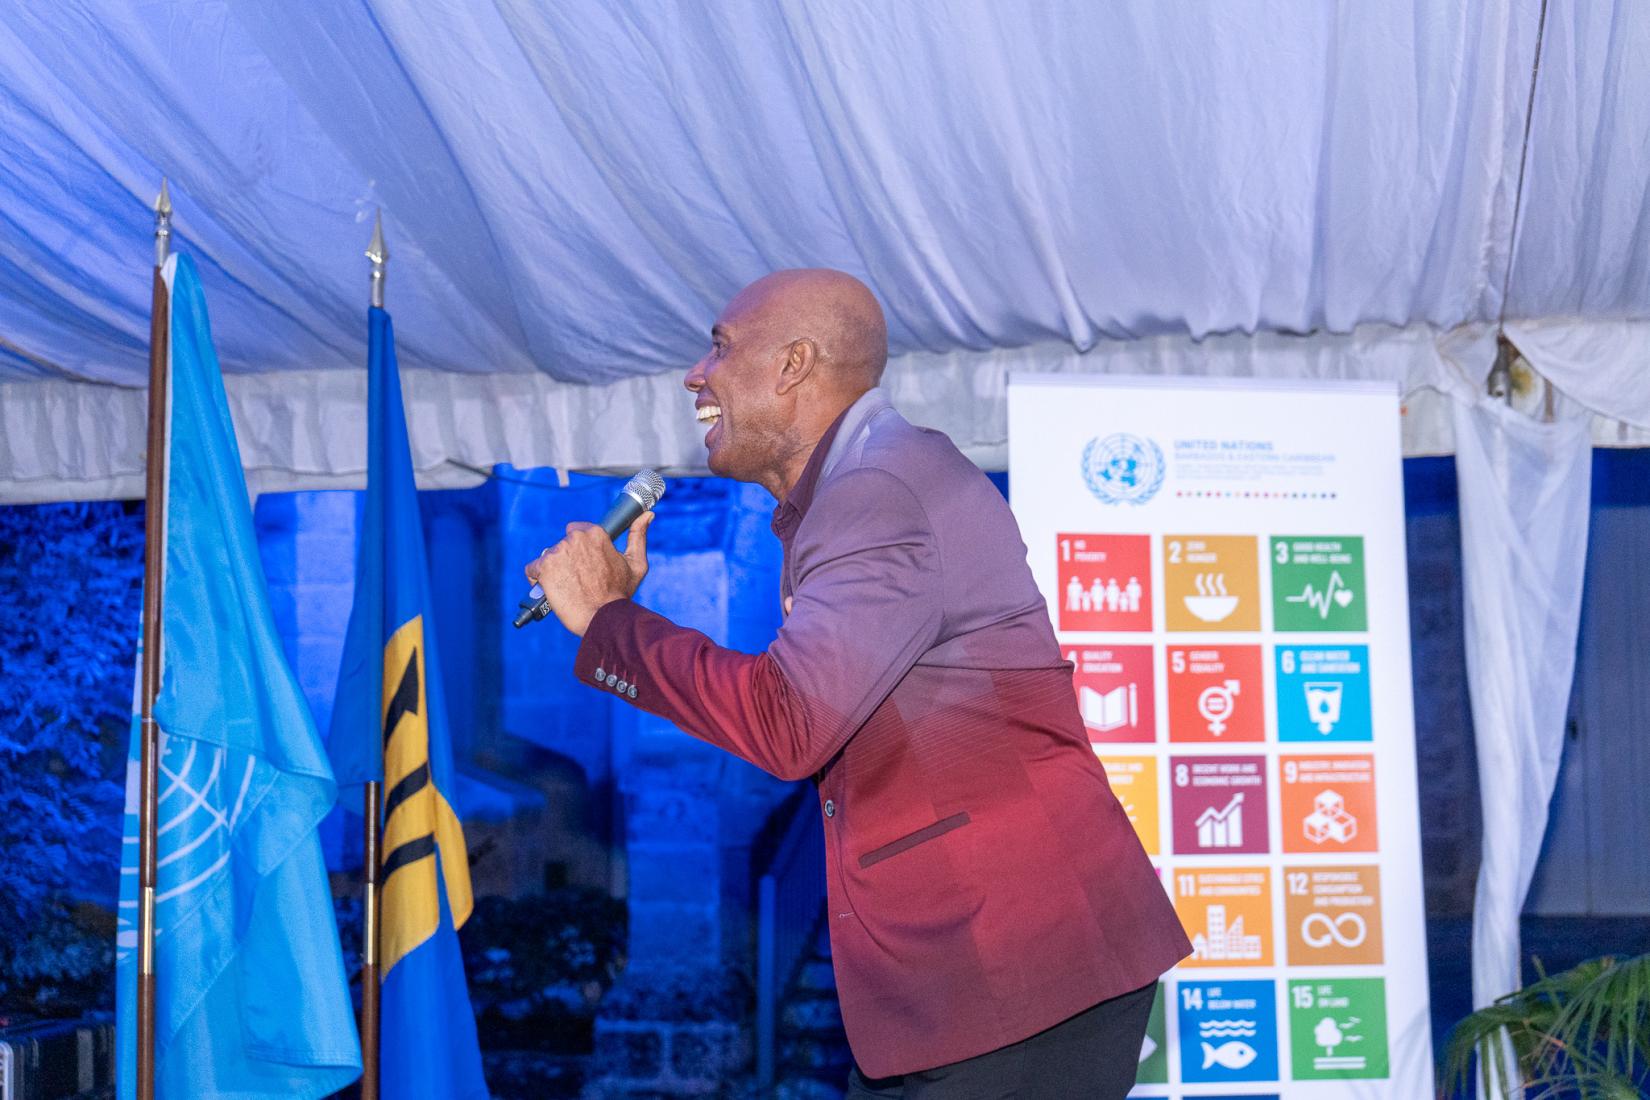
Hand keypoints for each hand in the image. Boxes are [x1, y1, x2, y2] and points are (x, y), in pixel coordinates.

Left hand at [523, 512, 653, 635]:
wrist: (603, 619)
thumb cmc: (620, 594)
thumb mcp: (636, 563)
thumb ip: (638, 536)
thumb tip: (647, 515)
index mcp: (595, 533)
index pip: (577, 530)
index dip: (580, 548)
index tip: (584, 563)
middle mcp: (575, 538)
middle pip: (562, 544)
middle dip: (567, 558)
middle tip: (578, 578)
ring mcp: (558, 552)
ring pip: (549, 556)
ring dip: (555, 569)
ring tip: (567, 587)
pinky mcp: (543, 567)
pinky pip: (533, 570)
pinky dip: (538, 579)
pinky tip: (550, 589)